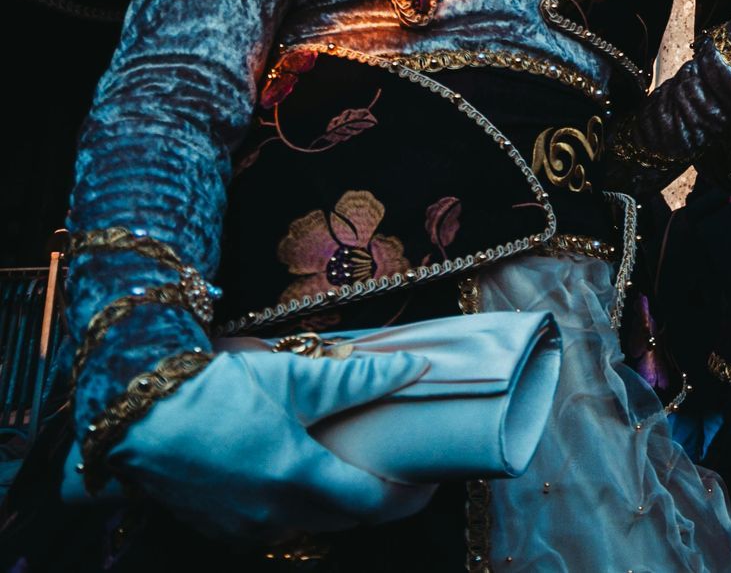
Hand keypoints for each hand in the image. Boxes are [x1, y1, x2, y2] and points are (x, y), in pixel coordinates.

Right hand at [63, 350, 436, 541]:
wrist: (136, 411)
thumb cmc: (217, 389)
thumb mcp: (295, 376)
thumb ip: (360, 379)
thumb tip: (414, 368)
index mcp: (299, 478)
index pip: (375, 504)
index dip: (410, 496)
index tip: (431, 479)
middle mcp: (273, 513)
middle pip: (346, 518)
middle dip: (378, 500)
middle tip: (397, 469)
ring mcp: (242, 526)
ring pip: (310, 524)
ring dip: (337, 504)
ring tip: (352, 468)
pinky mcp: (216, 526)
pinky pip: (273, 525)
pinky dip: (297, 507)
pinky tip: (298, 477)